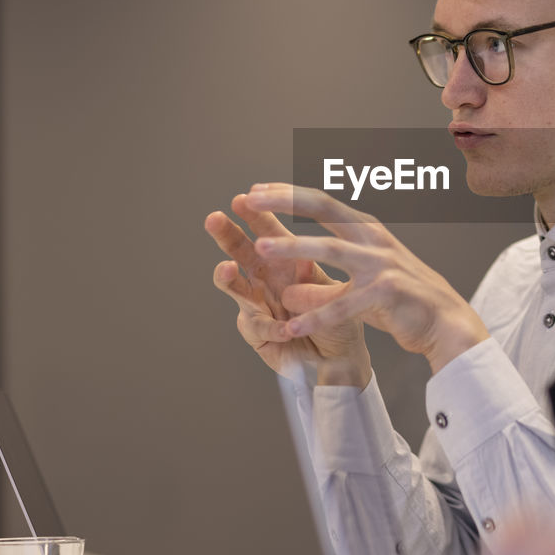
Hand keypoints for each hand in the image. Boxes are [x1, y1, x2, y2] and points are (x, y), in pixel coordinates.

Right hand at [205, 192, 369, 384]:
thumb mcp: (332, 293)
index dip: (255, 215)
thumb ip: (314, 281)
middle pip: (240, 252)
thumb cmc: (337, 318)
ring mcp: (257, 304)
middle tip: (214, 219)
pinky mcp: (257, 333)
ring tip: (226, 269)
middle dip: (226, 235)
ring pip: (236, 288)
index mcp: (286, 260)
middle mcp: (266, 279)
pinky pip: (259, 327)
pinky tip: (285, 328)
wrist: (339, 357)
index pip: (268, 231)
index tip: (244, 197)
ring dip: (229, 277)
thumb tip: (301, 259)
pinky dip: (272, 326)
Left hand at [246, 183, 489, 373]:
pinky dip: (316, 315)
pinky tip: (291, 326)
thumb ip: (325, 286)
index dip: (288, 194)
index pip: (322, 203)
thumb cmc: (402, 301)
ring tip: (261, 248)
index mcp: (366, 230)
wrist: (445, 323)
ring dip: (294, 247)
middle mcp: (373, 239)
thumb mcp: (359, 288)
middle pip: (324, 208)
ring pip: (331, 249)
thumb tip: (289, 290)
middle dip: (284, 201)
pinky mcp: (386, 292)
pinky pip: (343, 303)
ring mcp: (381, 263)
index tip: (256, 188)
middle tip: (249, 197)